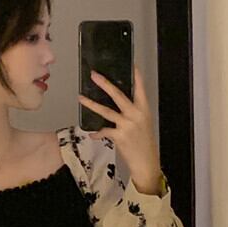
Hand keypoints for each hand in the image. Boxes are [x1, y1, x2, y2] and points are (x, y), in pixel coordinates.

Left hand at [78, 63, 162, 192]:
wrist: (146, 162)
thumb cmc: (144, 143)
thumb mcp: (143, 124)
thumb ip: (133, 113)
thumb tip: (118, 105)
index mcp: (144, 109)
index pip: (140, 88)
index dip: (135, 75)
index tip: (131, 63)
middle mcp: (136, 114)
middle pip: (118, 95)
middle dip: (105, 84)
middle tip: (94, 75)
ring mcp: (127, 125)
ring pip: (106, 111)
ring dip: (91, 104)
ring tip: (81, 98)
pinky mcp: (119, 136)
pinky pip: (103, 131)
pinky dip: (97, 132)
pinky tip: (92, 134)